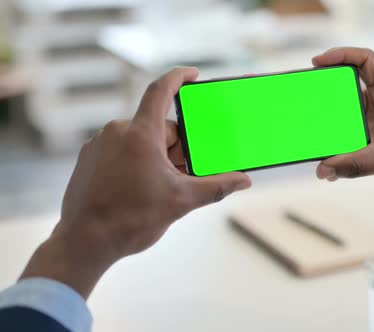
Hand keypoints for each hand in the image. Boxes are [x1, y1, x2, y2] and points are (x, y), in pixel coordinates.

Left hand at [20, 67, 251, 298]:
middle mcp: (117, 132)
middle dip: (177, 147)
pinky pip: (121, 150)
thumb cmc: (131, 220)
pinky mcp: (89, 159)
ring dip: (157, 156)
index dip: (179, 77)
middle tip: (187, 173)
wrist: (85, 243)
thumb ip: (216, 186)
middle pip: (159, 127)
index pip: (161, 91)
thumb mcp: (181, 201)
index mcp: (140, 134)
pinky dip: (137, 162)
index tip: (193, 75)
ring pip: (140, 140)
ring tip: (162, 187)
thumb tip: (243, 181)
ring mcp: (99, 145)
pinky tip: (140, 189)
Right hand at [313, 48, 373, 236]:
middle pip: (354, 78)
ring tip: (313, 116)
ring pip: (351, 103)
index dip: (341, 54)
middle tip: (309, 87)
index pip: (366, 59)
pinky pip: (352, 125)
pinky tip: (328, 147)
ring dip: (333, 109)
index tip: (318, 62)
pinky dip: (338, 132)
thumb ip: (352, 165)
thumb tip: (322, 171)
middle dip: (331, 81)